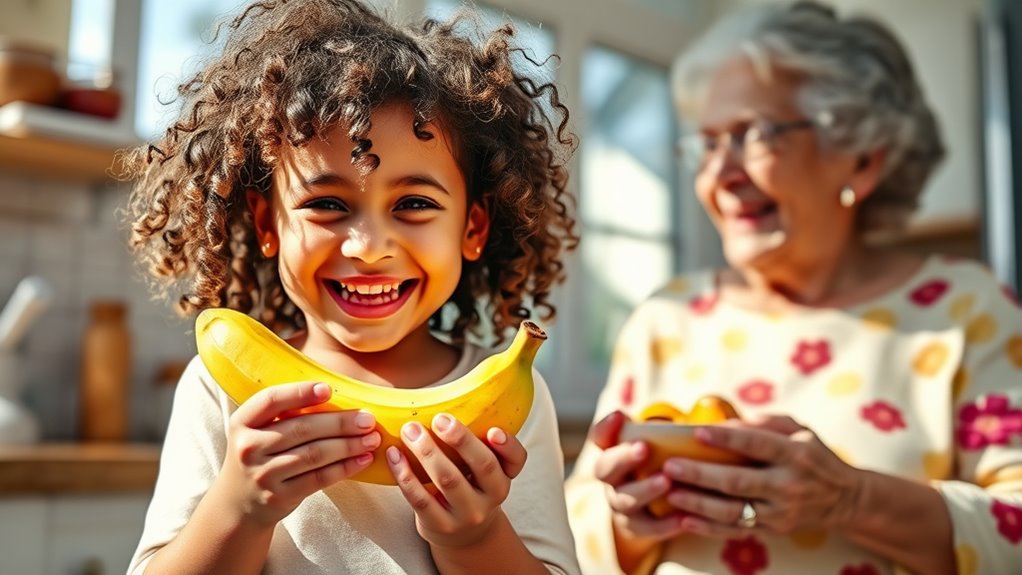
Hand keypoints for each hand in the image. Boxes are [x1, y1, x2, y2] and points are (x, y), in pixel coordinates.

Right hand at [219, 381, 380, 526]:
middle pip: (301, 428)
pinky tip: (364, 459)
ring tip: (372, 438)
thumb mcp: (259, 430)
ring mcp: (263, 474)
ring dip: (348, 445)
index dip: (300, 392)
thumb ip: (285, 413)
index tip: (328, 389)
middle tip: (368, 419)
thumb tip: (335, 394)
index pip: (271, 400)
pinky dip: (345, 467)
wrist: (239, 503)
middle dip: (340, 422)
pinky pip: (319, 479)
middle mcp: (248, 447)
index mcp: (242, 422)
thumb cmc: (260, 455)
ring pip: (314, 454)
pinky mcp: (279, 497)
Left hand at [386, 413, 526, 548]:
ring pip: (448, 479)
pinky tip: (394, 454)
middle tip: (439, 418)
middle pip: (483, 466)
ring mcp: (466, 514)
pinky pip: (420, 498)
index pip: (516, 460)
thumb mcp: (484, 472)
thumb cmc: (470, 489)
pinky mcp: (440, 525)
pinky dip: (404, 474)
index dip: (508, 445)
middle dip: (460, 439)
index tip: (493, 430)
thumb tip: (455, 404)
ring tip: (410, 430)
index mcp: (504, 477)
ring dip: (426, 451)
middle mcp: (491, 497)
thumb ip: (479, 445)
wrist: (462, 534)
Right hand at [590, 411, 686, 542]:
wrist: (660, 505)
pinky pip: (645, 529)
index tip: (622, 416)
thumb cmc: (666, 462)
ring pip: (623, 500)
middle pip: (604, 468)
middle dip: (623, 458)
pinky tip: (683, 518)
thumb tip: (710, 407)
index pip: (600, 436)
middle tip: (643, 447)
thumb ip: (676, 429)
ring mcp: (620, 503)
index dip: (606, 427)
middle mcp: (611, 478)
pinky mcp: (635, 527)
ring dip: (644, 490)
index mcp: (614, 451)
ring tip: (666, 482)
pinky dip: (663, 525)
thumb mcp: (667, 443)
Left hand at [660, 415, 863, 536]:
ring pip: (733, 511)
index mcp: (795, 454)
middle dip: (701, 474)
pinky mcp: (772, 531)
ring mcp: (780, 512)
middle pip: (738, 481)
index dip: (727, 438)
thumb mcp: (799, 430)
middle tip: (670, 466)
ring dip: (698, 503)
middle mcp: (788, 485)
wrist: (843, 499)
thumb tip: (726, 423)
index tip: (698, 433)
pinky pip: (735, 530)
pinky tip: (684, 520)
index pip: (757, 444)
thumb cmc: (812, 455)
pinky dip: (708, 527)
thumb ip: (766, 423)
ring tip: (671, 492)